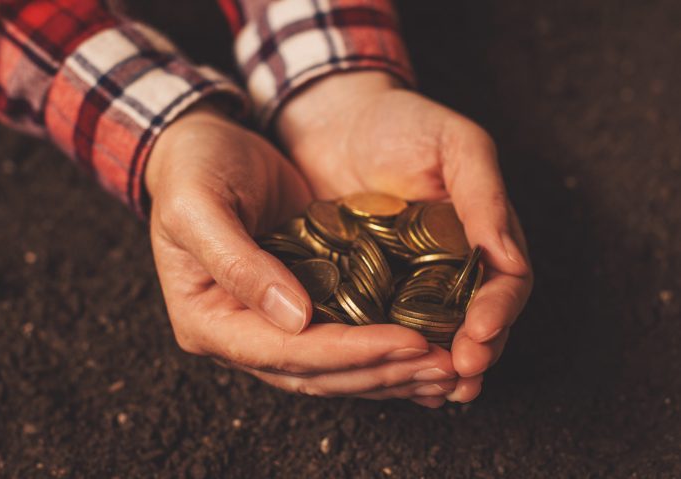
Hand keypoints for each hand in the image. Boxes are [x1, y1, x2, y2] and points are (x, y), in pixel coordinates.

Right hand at [146, 104, 457, 403]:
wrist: (202, 145)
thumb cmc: (192, 169)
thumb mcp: (200, 207)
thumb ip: (239, 264)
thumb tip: (294, 318)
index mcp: (207, 321)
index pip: (285, 352)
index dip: (350, 352)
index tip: (409, 342)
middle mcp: (238, 336)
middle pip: (316, 373)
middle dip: (381, 371)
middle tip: (443, 366)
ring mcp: (267, 326)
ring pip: (335, 368)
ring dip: (391, 371)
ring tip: (445, 368)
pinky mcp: (297, 306)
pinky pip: (343, 339)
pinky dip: (383, 349)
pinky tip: (424, 350)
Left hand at [276, 72, 533, 403]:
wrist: (334, 120)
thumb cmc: (399, 122)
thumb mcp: (454, 144)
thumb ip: (484, 193)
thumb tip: (510, 257)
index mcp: (480, 235)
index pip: (504, 284)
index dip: (498, 313)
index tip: (481, 334)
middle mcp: (449, 266)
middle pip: (474, 322)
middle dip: (474, 353)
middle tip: (461, 376)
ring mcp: (406, 281)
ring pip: (432, 335)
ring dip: (436, 368)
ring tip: (434, 392)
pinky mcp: (363, 288)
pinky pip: (382, 328)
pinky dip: (390, 354)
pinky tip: (387, 375)